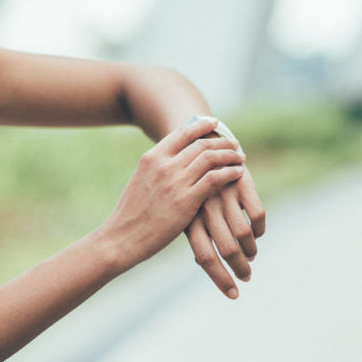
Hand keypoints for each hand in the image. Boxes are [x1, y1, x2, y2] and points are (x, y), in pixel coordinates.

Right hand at [102, 118, 246, 268]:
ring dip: (230, 155)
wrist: (121, 238)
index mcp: (151, 157)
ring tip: (240, 157)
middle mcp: (163, 165)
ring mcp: (175, 182)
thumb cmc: (131, 214)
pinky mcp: (186, 201)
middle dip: (222, 141)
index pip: (182, 132)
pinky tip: (238, 174)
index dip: (202, 126)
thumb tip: (173, 161)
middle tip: (234, 144)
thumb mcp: (141, 181)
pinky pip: (215, 179)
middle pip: (201, 143)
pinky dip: (230, 173)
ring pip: (211, 158)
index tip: (215, 124)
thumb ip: (157, 169)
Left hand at [184, 156, 264, 298]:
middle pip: (227, 247)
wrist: (196, 142)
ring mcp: (224, 193)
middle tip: (246, 277)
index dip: (220, 277)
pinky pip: (258, 214)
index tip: (233, 295)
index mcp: (189, 216)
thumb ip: (193, 231)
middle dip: (240, 269)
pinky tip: (258, 233)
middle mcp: (206, 206)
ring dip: (251, 250)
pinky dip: (260, 229)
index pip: (205, 255)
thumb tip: (204, 263)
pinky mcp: (241, 182)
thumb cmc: (189, 184)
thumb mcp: (185, 206)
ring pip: (244, 233)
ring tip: (251, 256)